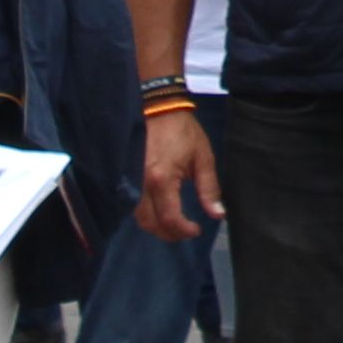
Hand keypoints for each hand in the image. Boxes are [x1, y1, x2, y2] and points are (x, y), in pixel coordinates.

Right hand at [139, 106, 223, 240]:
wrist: (158, 108)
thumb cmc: (183, 131)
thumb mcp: (203, 158)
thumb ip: (209, 189)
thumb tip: (218, 215)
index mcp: (161, 179)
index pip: (169, 219)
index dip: (183, 231)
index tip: (196, 230)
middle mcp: (141, 184)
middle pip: (150, 224)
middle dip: (170, 234)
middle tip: (186, 231)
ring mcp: (130, 181)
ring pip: (138, 217)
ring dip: (157, 226)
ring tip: (176, 224)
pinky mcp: (125, 178)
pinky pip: (132, 206)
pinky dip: (146, 215)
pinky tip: (160, 212)